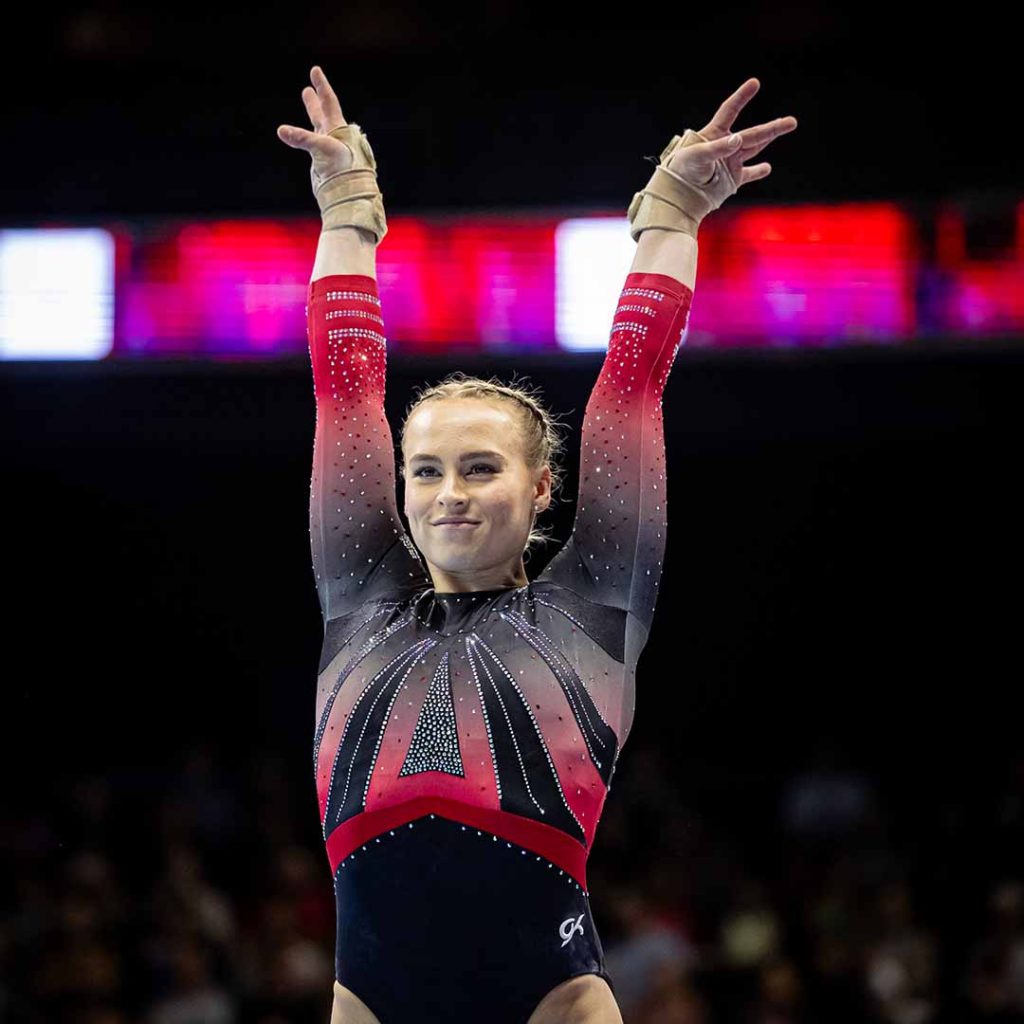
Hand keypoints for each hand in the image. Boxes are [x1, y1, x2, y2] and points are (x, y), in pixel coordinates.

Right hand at [276, 66, 355, 190]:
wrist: (347, 192)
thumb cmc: (342, 168)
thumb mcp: (322, 148)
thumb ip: (302, 138)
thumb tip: (282, 130)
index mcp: (338, 128)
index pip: (329, 101)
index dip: (322, 85)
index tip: (315, 70)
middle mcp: (333, 136)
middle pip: (322, 112)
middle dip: (315, 99)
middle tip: (308, 88)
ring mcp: (328, 148)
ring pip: (316, 127)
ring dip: (311, 114)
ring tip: (307, 100)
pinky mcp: (322, 161)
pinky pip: (311, 144)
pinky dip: (303, 137)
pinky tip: (299, 136)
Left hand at [666, 78, 796, 188]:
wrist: (678, 196)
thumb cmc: (681, 171)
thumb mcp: (696, 156)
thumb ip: (718, 148)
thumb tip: (738, 140)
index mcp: (713, 134)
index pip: (730, 111)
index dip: (741, 97)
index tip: (754, 83)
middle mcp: (725, 146)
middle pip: (751, 134)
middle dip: (772, 128)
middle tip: (791, 122)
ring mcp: (730, 163)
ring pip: (754, 148)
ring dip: (769, 139)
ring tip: (785, 126)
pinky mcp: (731, 180)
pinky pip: (748, 174)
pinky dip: (758, 171)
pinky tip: (767, 168)